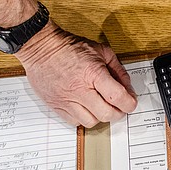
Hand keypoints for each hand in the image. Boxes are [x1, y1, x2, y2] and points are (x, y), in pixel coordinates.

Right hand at [16, 21, 136, 126]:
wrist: (40, 47)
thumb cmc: (70, 48)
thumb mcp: (101, 51)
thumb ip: (118, 70)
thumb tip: (128, 89)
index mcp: (93, 73)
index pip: (118, 97)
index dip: (129, 104)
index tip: (131, 103)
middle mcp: (79, 89)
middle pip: (106, 114)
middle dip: (118, 113)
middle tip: (118, 107)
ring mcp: (66, 99)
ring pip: (91, 122)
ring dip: (100, 116)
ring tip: (100, 106)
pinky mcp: (55, 105)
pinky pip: (74, 122)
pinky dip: (83, 118)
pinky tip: (85, 107)